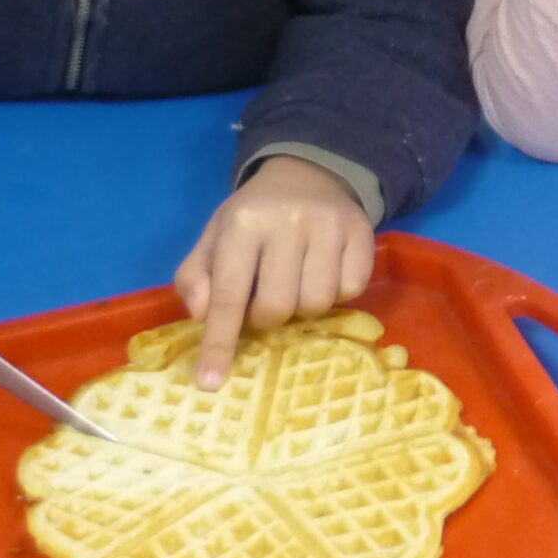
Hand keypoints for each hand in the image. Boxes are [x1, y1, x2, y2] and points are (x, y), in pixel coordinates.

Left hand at [174, 155, 375, 387]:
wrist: (307, 174)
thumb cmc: (253, 217)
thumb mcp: (214, 237)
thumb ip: (195, 276)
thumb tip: (202, 315)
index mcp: (243, 224)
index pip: (230, 294)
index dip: (220, 342)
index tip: (211, 383)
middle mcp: (287, 223)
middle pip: (278, 307)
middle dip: (267, 319)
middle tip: (265, 300)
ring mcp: (329, 226)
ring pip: (318, 303)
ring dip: (304, 307)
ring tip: (296, 283)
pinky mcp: (362, 232)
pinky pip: (351, 290)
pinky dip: (337, 292)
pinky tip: (324, 271)